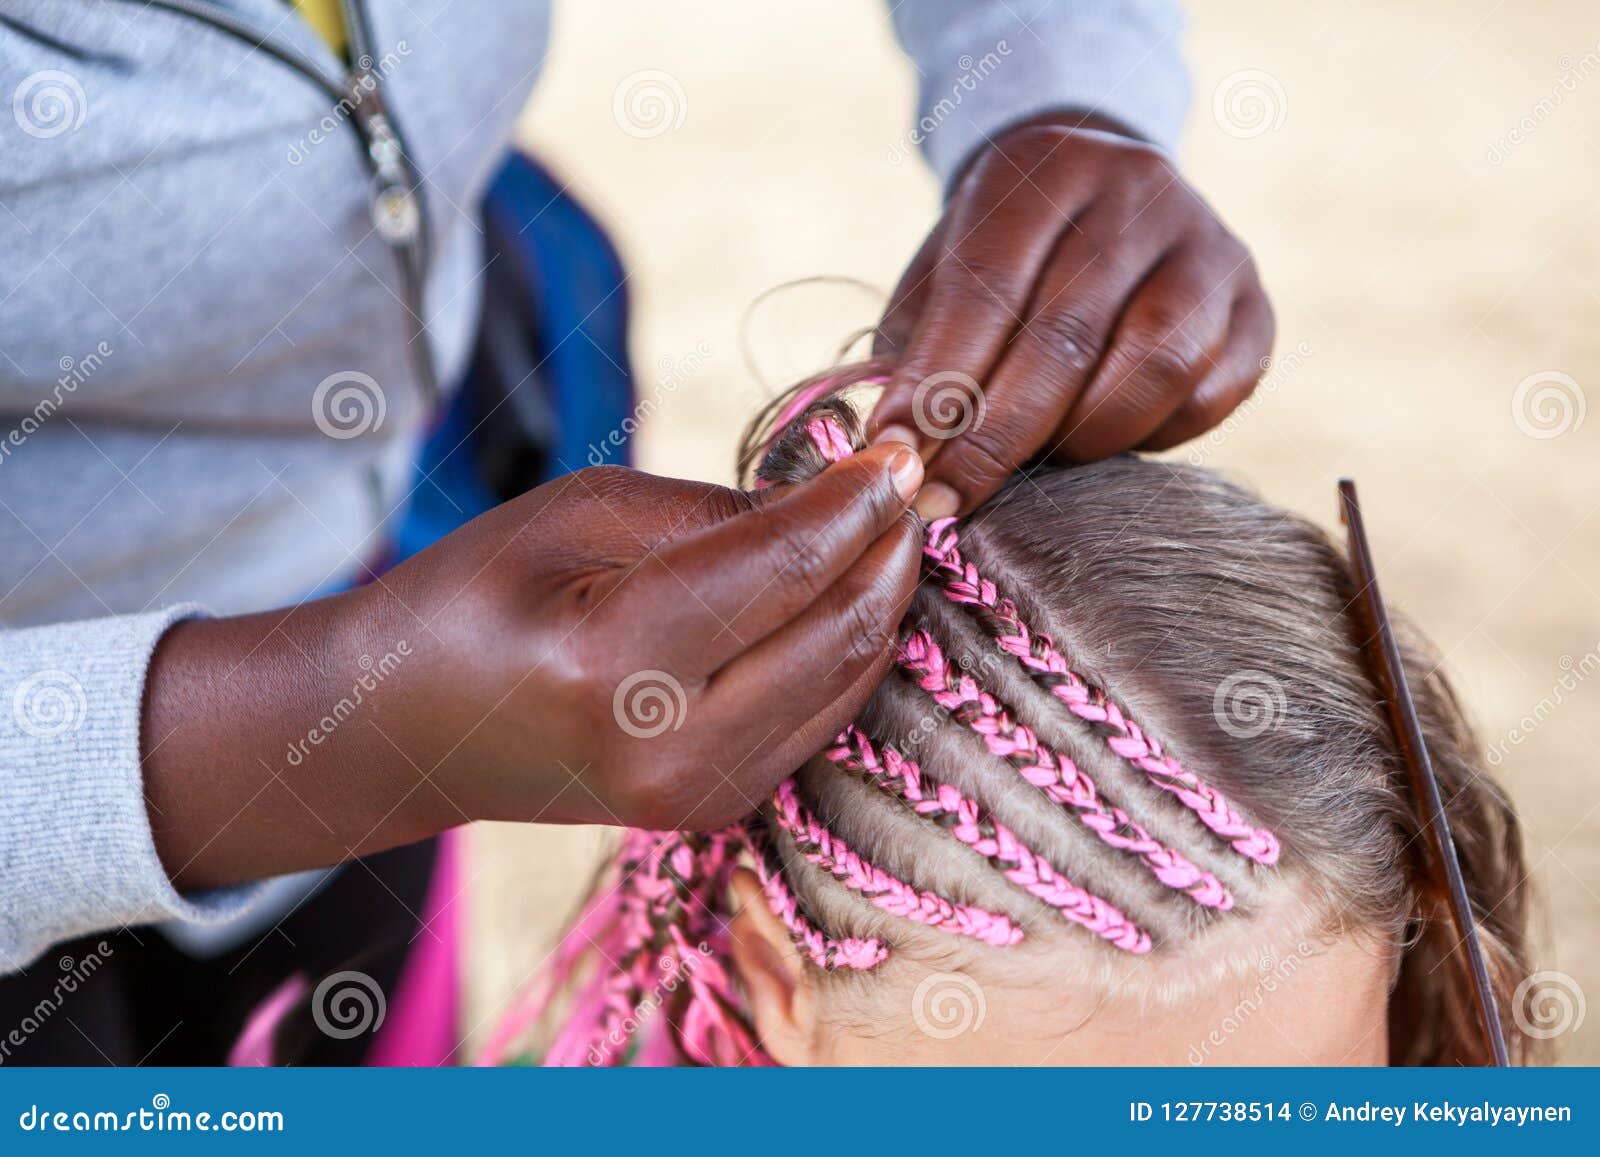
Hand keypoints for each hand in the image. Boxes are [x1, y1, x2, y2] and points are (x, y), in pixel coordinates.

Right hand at [143, 450, 921, 887]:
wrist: (407, 732)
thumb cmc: (472, 598)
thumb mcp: (575, 517)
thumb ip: (712, 512)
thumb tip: (834, 500)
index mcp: (613, 666)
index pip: (782, 570)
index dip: (857, 501)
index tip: (902, 448)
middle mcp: (668, 753)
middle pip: (838, 635)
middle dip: (889, 548)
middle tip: (908, 479)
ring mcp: (698, 797)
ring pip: (848, 680)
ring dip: (881, 597)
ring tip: (884, 523)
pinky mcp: (718, 807)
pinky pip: (822, 714)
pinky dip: (847, 646)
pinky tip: (845, 588)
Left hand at [870, 115, 1274, 517]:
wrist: (1107, 203)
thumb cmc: (1003, 257)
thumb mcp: (943, 271)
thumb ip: (918, 345)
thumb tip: (897, 443)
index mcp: (1047, 168)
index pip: (986, 285)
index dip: (938, 380)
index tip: (896, 452)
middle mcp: (1139, 192)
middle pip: (1066, 335)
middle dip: (995, 436)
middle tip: (944, 498)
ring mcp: (1210, 247)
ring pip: (1154, 366)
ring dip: (1079, 439)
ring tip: (1031, 466)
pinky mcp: (1256, 306)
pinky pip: (1206, 397)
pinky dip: (1146, 437)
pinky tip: (1099, 440)